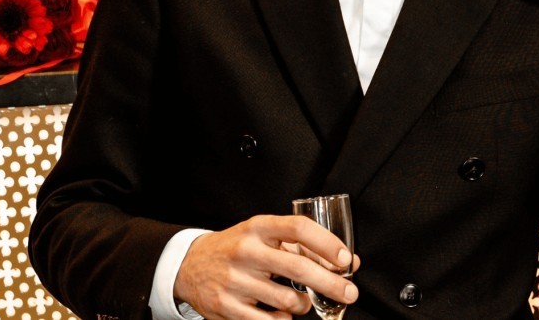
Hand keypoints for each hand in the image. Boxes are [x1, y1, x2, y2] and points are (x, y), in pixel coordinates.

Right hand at [174, 214, 358, 319]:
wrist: (189, 265)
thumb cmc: (238, 248)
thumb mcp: (263, 235)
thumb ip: (302, 245)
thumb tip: (349, 261)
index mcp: (258, 227)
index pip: (299, 228)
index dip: (327, 243)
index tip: (346, 259)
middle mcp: (246, 251)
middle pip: (298, 267)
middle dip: (331, 283)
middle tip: (350, 293)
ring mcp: (234, 280)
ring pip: (287, 299)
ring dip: (304, 305)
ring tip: (303, 302)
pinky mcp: (225, 307)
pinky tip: (284, 314)